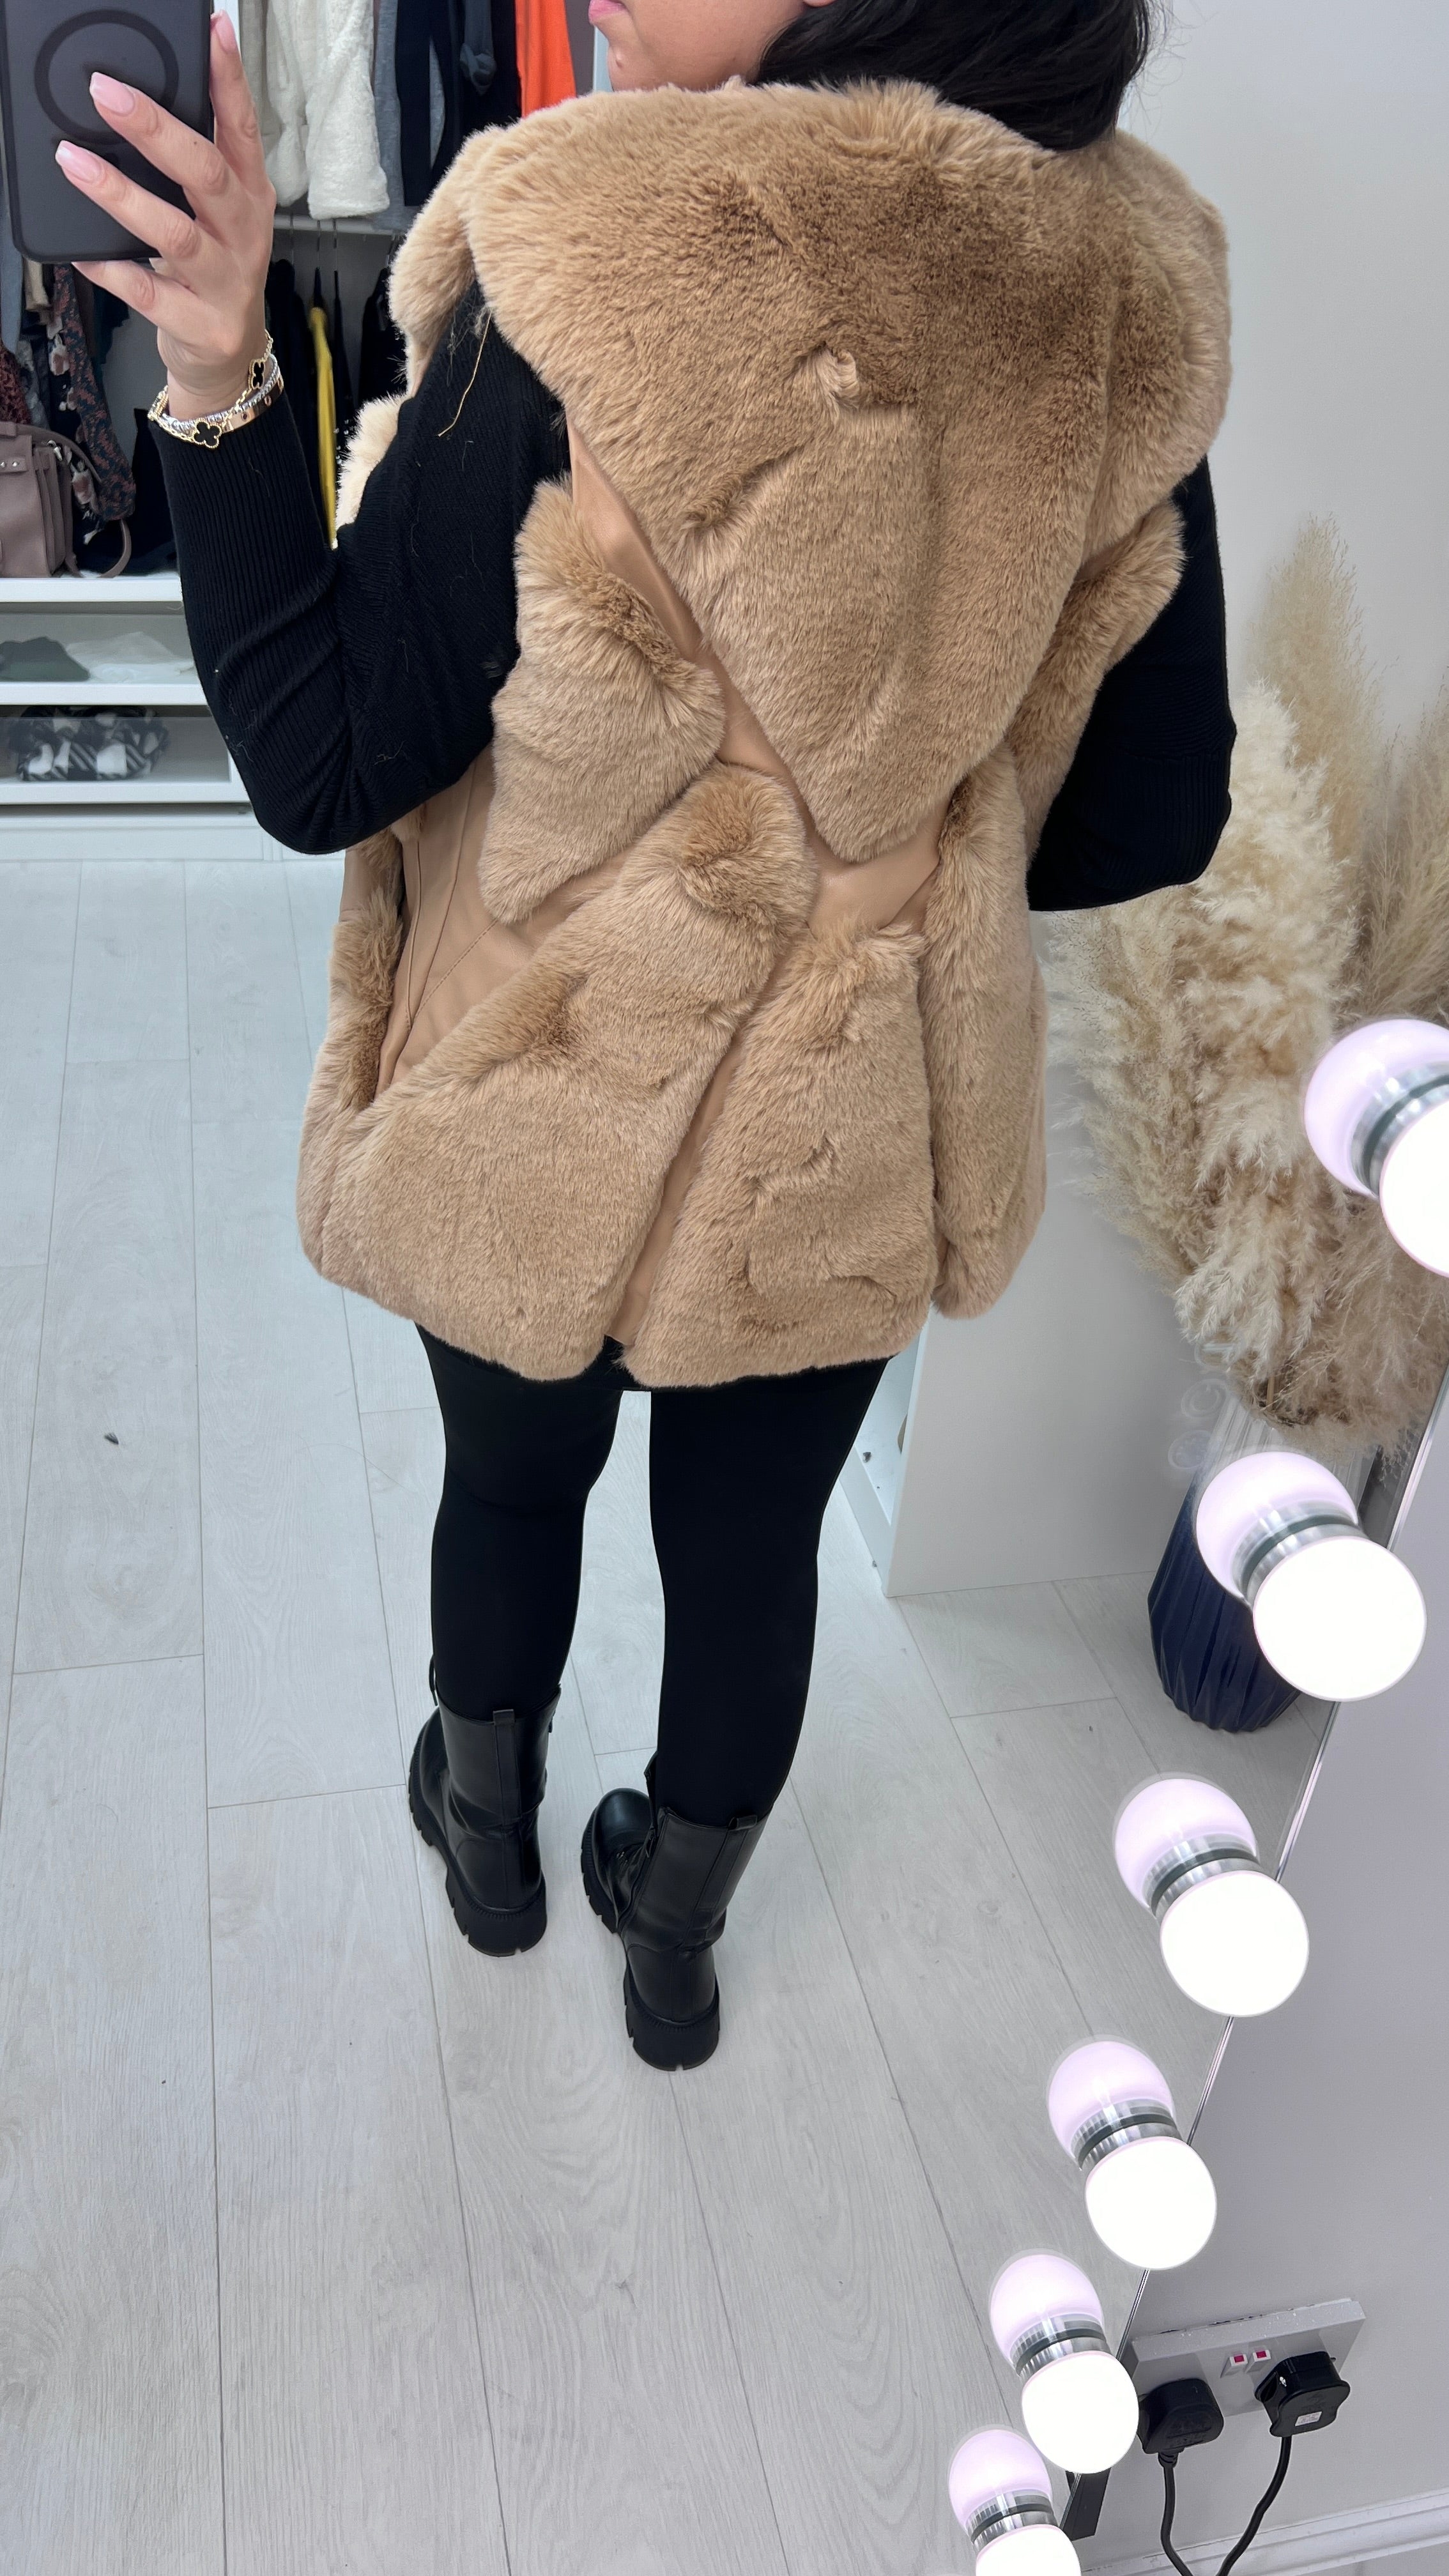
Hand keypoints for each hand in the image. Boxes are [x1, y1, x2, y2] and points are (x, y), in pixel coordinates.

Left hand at [58, 11, 275, 420]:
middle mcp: (244, 233)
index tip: (213, 30)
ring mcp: (225, 282)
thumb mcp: (219, 213)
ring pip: (174, 232)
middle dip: (154, 129)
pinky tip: (81, 251)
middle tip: (105, 92)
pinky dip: (111, 269)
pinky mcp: (200, 323)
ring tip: (74, 161)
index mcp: (250, 194)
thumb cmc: (215, 271)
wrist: (228, 358)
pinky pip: (147, 292)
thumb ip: (194, 164)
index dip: (229, 79)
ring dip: (121, 194)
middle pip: (204, 173)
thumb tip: (138, 104)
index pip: (243, 127)